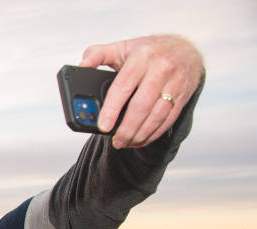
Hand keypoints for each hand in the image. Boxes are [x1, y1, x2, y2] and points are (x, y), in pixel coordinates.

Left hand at [80, 34, 202, 148]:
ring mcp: (175, 83)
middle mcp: (161, 68)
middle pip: (141, 105)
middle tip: (115, 141)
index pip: (124, 85)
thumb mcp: (122, 47)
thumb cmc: (149, 51)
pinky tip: (141, 139)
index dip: (112, 108)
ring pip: (157, 115)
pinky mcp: (183, 96)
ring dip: (140, 134)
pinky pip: (168, 119)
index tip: (103, 125)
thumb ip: (98, 54)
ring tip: (126, 142)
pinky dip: (154, 133)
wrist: (185, 48)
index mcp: (141, 56)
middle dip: (126, 128)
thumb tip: (81, 65)